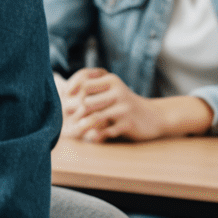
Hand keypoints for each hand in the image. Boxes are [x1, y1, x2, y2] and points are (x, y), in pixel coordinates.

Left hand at [60, 68, 212, 141]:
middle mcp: (118, 91)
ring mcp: (124, 108)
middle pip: (86, 102)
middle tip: (70, 120)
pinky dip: (98, 135)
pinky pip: (107, 131)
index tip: (66, 101)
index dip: (72, 94)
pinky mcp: (129, 123)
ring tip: (79, 130)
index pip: (83, 84)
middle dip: (76, 113)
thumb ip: (92, 86)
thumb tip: (64, 90)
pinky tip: (93, 137)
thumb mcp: (111, 89)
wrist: (153, 116)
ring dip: (84, 125)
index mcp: (111, 80)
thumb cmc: (123, 103)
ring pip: (95, 117)